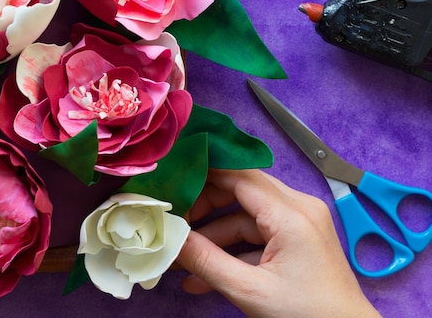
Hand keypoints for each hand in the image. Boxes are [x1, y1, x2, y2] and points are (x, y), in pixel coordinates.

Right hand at [176, 169, 381, 317]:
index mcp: (292, 215)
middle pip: (241, 190)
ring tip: (184, 258)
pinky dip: (233, 249)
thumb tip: (171, 239)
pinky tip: (206, 274)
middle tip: (176, 222)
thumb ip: (206, 262)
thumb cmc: (308, 317)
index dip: (204, 176)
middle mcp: (299, 209)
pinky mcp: (298, 239)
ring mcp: (300, 223)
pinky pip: (258, 233)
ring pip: (246, 215)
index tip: (176, 184)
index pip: (239, 176)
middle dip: (205, 206)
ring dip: (215, 234)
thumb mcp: (250, 291)